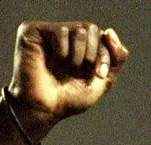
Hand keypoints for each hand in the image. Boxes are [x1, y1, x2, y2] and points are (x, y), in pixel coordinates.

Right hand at [7, 20, 129, 133]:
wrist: (43, 110)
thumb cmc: (68, 99)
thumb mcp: (103, 82)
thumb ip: (117, 59)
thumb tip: (110, 31)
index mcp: (81, 46)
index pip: (103, 37)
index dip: (106, 55)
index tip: (99, 74)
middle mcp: (66, 37)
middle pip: (92, 29)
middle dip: (92, 54)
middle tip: (78, 71)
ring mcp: (49, 32)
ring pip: (79, 30)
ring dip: (77, 56)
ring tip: (64, 68)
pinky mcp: (33, 31)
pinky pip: (61, 32)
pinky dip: (61, 52)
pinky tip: (50, 62)